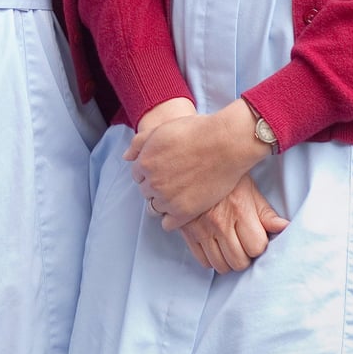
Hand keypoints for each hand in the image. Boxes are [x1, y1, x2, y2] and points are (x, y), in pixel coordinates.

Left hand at [128, 98, 272, 229]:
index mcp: (144, 163)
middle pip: (146, 192)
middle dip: (156, 187)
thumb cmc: (196, 132)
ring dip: (163, 203)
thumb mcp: (162, 130)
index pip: (138, 176)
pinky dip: (172, 218)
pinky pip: (168, 224)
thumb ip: (140, 143)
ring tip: (180, 195)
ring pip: (155, 209)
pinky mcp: (184, 212)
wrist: (225, 144)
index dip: (151, 173)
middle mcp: (152, 183)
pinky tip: (183, 209)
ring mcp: (167, 199)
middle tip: (175, 181)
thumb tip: (127, 157)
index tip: (165, 171)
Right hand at [176, 174, 288, 272]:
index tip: (256, 237)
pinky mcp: (187, 233)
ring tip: (230, 246)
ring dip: (228, 260)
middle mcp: (219, 222)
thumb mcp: (249, 189)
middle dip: (245, 256)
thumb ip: (266, 213)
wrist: (191, 164)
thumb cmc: (223, 176)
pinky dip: (211, 259)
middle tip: (243, 244)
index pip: (256, 247)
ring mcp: (201, 229)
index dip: (259, 244)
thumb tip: (285, 227)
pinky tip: (216, 246)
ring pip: (221, 265)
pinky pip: (203, 261)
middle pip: (239, 261)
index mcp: (239, 210)